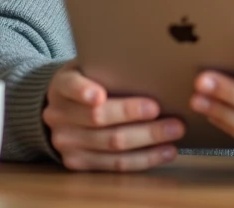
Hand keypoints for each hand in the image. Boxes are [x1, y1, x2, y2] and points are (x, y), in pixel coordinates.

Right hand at [42, 61, 184, 170]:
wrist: (64, 110)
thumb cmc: (90, 82)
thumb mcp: (89, 68)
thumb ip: (108, 68)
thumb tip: (151, 67)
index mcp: (61, 86)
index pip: (70, 87)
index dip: (83, 91)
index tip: (99, 95)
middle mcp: (58, 116)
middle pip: (98, 119)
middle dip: (133, 114)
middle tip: (163, 110)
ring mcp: (66, 143)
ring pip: (112, 145)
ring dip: (148, 139)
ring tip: (175, 130)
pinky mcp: (79, 164)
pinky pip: (116, 166)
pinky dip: (145, 159)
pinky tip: (166, 151)